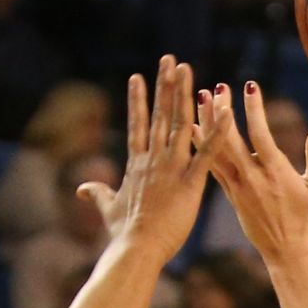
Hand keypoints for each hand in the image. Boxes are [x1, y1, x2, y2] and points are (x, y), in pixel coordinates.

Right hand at [78, 55, 209, 263]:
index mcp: (136, 165)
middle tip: (170, 59)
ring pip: (181, 123)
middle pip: (161, 114)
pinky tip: (226, 111)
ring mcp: (171, 168)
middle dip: (165, 85)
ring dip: (185, 94)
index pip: (138, 125)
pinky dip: (218, 131)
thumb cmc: (122, 234)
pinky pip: (207, 152)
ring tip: (188, 68)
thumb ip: (97, 193)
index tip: (138, 77)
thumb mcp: (108, 209)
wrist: (135, 249)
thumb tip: (81, 189)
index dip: (138, 100)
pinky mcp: (190, 182)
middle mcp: (153, 159)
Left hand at [199, 81, 307, 265]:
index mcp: (275, 174)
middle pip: (232, 141)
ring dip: (207, 125)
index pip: (261, 136)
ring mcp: (238, 188)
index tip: (249, 86)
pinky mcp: (231, 195)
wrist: (289, 252)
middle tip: (216, 88)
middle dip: (223, 113)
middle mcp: (253, 179)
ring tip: (200, 99)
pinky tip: (193, 128)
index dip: (255, 111)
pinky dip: (202, 147)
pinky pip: (213, 168)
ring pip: (217, 152)